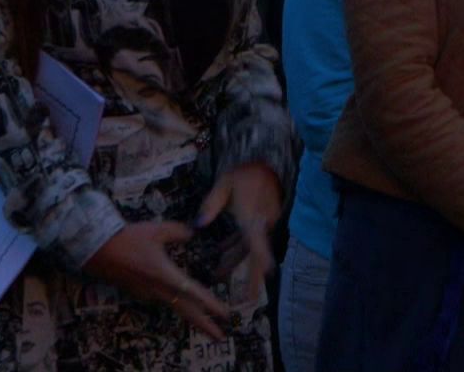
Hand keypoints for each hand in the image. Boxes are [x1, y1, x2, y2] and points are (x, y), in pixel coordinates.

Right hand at [83, 221, 232, 340]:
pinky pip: (161, 299)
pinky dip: (174, 303)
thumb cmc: (126, 238)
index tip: (226, 315)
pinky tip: (180, 302)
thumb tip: (192, 232)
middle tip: (220, 337)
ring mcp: (147, 293)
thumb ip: (177, 232)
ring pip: (174, 307)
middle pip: (185, 311)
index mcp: (165, 275)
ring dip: (191, 316)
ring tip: (205, 323)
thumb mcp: (156, 230)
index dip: (211, 305)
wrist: (96, 249)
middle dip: (204, 325)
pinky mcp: (138, 292)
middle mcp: (157, 289)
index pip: (193, 293)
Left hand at [195, 162, 282, 302]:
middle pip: (256, 253)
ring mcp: (262, 225)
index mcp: (253, 215)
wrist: (266, 164)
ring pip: (248, 248)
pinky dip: (235, 247)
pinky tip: (220, 253)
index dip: (261, 257)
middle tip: (249, 298)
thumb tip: (198, 225)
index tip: (266, 274)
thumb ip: (211, 205)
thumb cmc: (245, 173)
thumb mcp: (224, 184)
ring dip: (234, 261)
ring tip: (217, 275)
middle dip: (252, 277)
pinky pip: (247, 240)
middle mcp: (261, 223)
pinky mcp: (259, 223)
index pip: (257, 239)